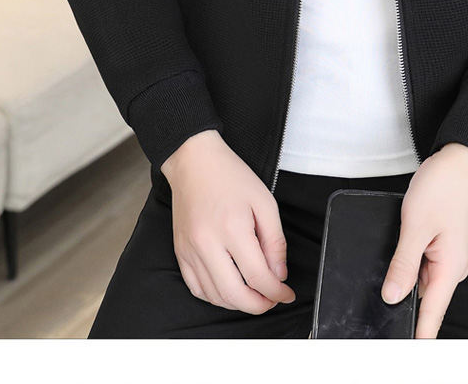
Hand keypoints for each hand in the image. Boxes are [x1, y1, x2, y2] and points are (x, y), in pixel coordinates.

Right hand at [161, 129, 295, 313]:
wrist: (194, 161)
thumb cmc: (231, 176)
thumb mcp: (264, 201)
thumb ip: (275, 241)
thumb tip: (278, 275)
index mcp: (233, 228)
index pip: (258, 277)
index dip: (277, 292)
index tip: (287, 294)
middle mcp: (208, 244)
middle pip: (235, 295)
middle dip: (259, 305)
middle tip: (273, 299)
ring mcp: (190, 250)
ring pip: (215, 297)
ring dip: (238, 303)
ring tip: (255, 294)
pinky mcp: (180, 252)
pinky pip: (196, 288)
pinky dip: (215, 297)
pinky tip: (230, 289)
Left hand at [381, 142, 467, 337]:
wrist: (462, 159)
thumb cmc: (444, 186)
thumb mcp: (415, 226)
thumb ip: (403, 264)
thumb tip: (391, 296)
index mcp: (449, 271)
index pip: (430, 318)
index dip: (413, 337)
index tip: (397, 350)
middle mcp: (449, 269)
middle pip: (422, 303)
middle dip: (399, 310)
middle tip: (374, 319)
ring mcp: (444, 257)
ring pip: (418, 283)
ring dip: (401, 284)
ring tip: (381, 285)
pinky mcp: (438, 244)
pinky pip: (419, 265)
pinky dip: (405, 267)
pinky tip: (392, 262)